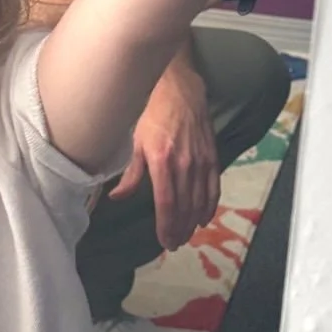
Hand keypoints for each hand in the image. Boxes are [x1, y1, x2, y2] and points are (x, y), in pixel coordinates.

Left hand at [108, 53, 220, 250]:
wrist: (179, 88)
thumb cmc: (151, 112)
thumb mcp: (135, 141)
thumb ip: (130, 174)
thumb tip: (117, 197)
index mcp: (162, 161)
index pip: (166, 203)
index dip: (166, 226)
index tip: (164, 241)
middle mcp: (185, 164)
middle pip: (185, 206)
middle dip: (180, 229)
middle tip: (174, 243)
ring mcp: (201, 160)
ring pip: (200, 200)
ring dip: (193, 221)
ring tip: (186, 235)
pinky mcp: (212, 155)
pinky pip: (214, 187)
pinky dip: (210, 205)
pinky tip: (204, 218)